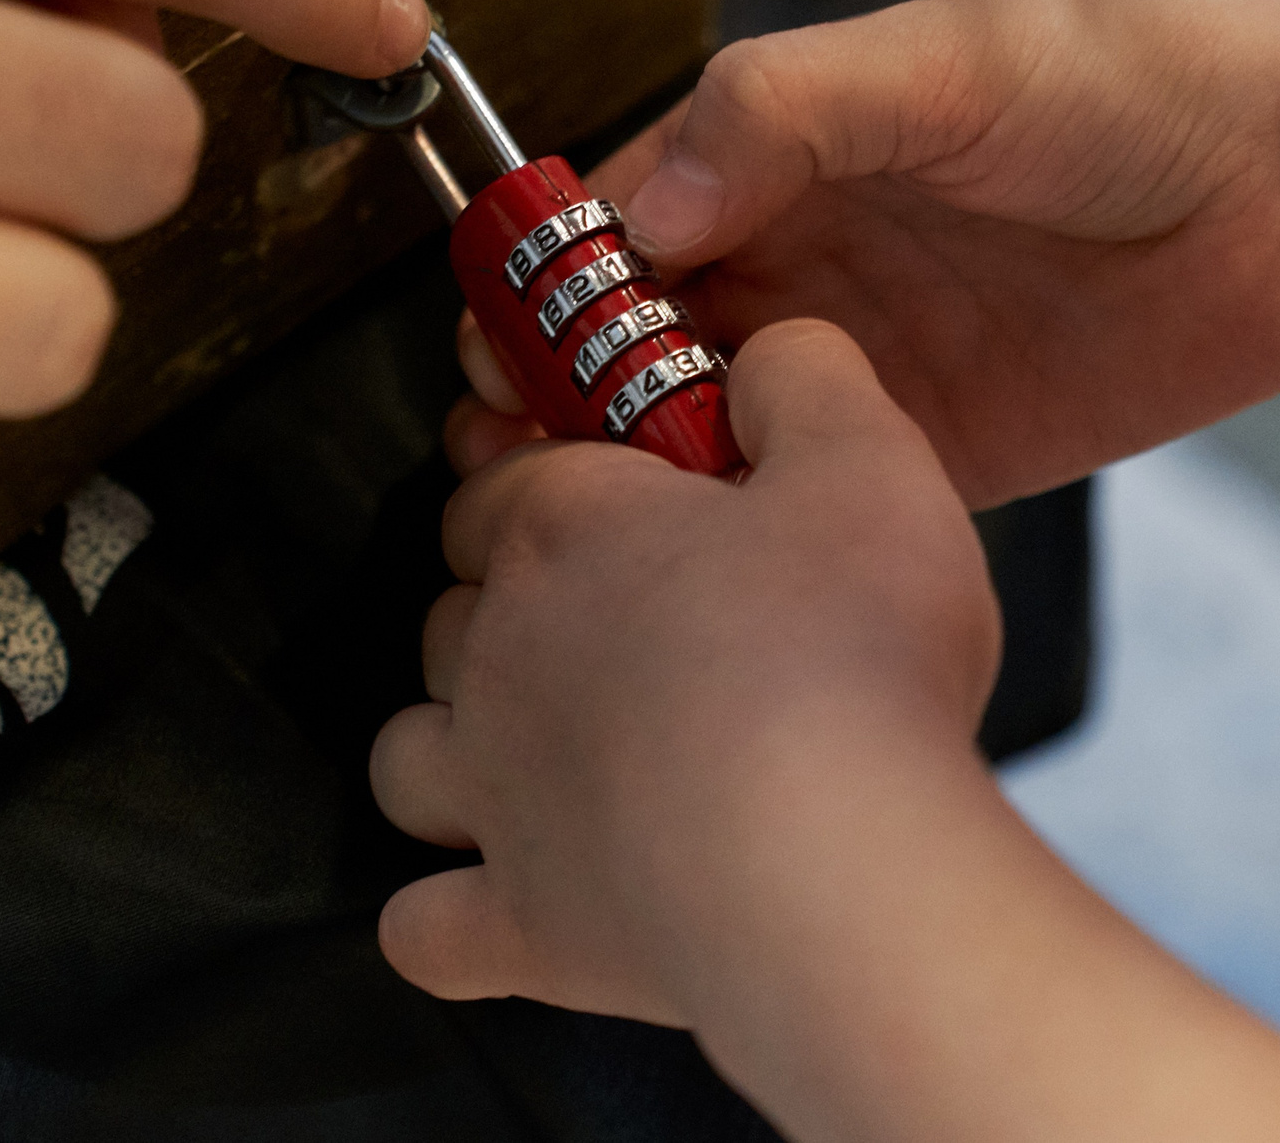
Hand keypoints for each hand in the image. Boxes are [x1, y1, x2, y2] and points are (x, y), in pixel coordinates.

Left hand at [372, 320, 997, 1023]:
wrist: (836, 868)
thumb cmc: (855, 664)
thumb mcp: (868, 460)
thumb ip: (806, 377)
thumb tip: (770, 351)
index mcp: (568, 527)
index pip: (505, 481)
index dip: (563, 488)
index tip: (634, 504)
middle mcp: (502, 653)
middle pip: (457, 610)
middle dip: (517, 612)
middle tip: (634, 627)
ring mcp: (497, 797)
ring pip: (410, 755)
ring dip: (460, 749)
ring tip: (554, 753)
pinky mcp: (522, 926)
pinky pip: (426, 928)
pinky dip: (448, 917)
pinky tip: (502, 902)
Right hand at [455, 0, 1279, 505]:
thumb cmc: (1137, 79)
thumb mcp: (952, 61)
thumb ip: (789, 113)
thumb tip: (640, 206)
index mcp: (790, 150)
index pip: (627, 212)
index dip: (550, 273)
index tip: (495, 337)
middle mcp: (806, 259)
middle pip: (640, 334)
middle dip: (563, 387)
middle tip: (507, 449)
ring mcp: (864, 365)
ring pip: (706, 426)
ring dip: (634, 468)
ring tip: (566, 518)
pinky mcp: (934, 454)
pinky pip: (811, 497)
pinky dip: (744, 527)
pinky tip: (691, 559)